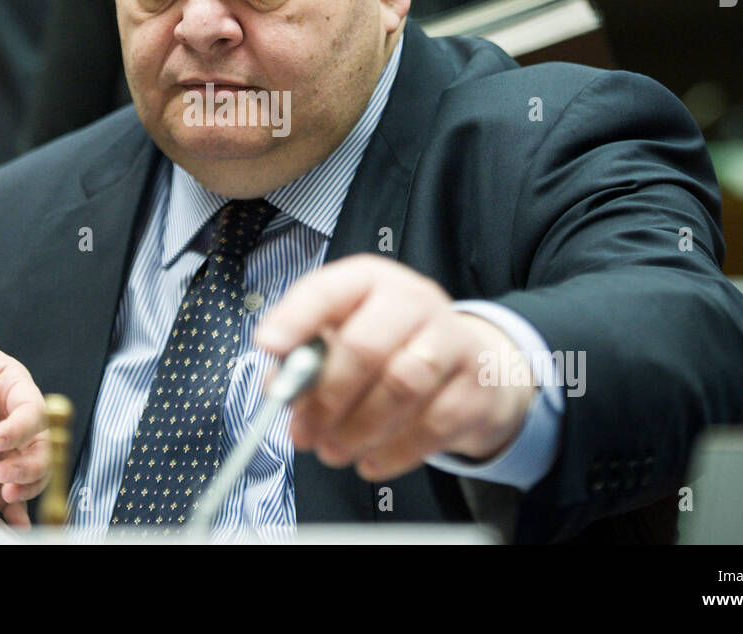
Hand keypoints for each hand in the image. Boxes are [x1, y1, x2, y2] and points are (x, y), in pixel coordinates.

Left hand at [0, 307, 48, 526]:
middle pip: (36, 444)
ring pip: (21, 468)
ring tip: (7, 498)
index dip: (19, 430)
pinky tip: (7, 517)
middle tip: (5, 477)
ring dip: (22, 487)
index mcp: (9, 382)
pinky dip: (2, 503)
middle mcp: (5, 413)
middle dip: (30, 464)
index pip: (31, 410)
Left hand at [254, 255, 536, 481]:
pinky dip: (394, 451)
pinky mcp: (474, 386)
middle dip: (326, 396)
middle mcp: (413, 301)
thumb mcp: (348, 332)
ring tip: (332, 450)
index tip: (268, 346)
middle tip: (303, 431)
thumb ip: (307, 354)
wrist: (475, 363)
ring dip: (358, 429)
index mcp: (370, 281)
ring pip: (401, 386)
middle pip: (366, 345)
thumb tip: (276, 383)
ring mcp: (452, 341)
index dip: (295, 319)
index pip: (328, 290)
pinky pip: (433, 425)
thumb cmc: (394, 345)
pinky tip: (371, 460)